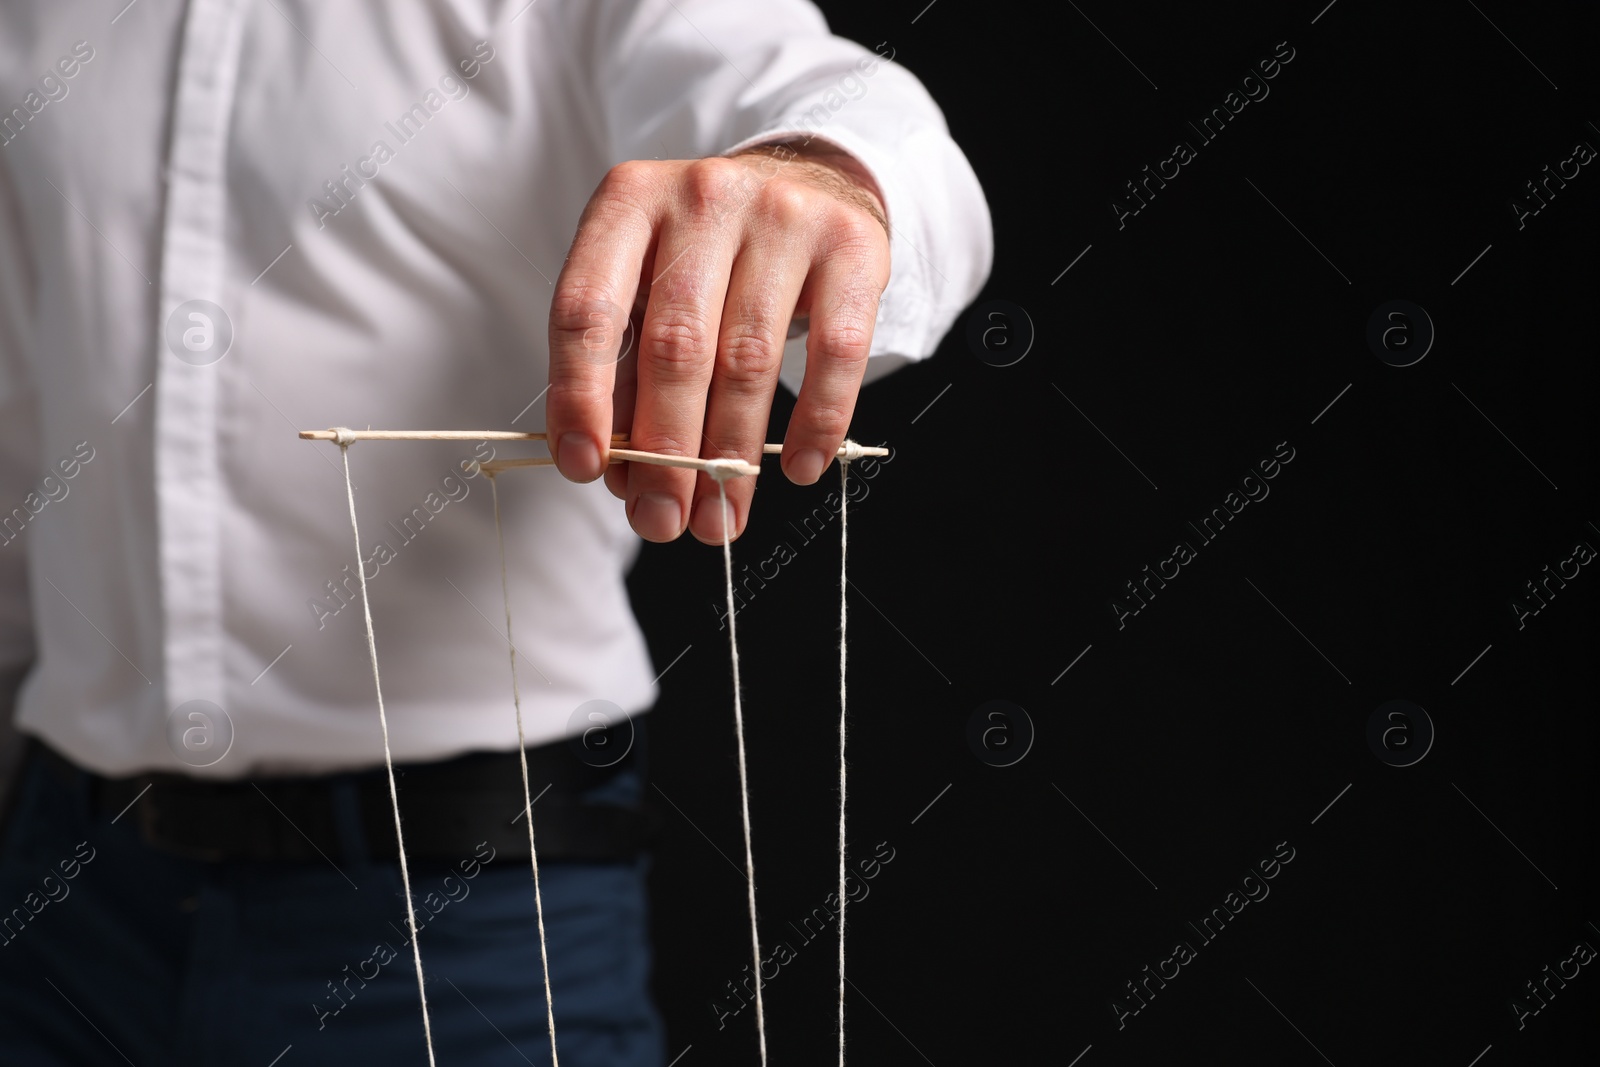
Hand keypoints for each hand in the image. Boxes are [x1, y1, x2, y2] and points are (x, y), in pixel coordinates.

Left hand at [546, 142, 889, 543]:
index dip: (580, 395)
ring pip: (749, 358)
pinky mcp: (850, 244)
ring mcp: (782, 214)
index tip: (584, 467)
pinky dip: (815, 420)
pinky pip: (834, 351)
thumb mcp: (651, 287)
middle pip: (675, 346)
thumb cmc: (712, 256)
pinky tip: (797, 469)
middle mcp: (703, 197)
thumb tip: (621, 474)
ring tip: (721, 518)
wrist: (812, 182)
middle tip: (661, 522)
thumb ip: (628, 367)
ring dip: (732, 457)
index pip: (587, 310)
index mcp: (628, 202)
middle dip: (665, 452)